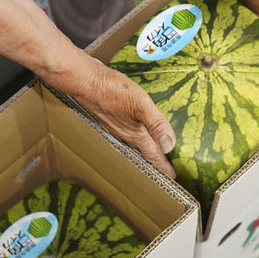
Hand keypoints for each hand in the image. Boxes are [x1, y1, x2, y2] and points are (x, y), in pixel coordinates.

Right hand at [69, 56, 176, 177]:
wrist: (85, 81)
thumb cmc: (113, 91)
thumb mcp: (141, 105)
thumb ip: (156, 125)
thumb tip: (169, 145)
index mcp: (135, 134)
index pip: (153, 155)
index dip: (164, 166)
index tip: (173, 176)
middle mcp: (125, 134)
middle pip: (144, 152)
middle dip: (155, 160)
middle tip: (166, 167)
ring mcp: (115, 126)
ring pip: (134, 143)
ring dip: (145, 148)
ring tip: (153, 151)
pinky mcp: (109, 116)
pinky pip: (126, 132)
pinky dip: (135, 135)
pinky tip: (135, 128)